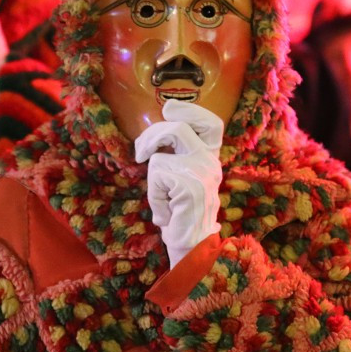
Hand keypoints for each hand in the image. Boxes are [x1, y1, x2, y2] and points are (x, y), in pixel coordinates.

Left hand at [134, 100, 222, 265]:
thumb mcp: (183, 177)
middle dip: (151, 136)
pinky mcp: (190, 186)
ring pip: (160, 156)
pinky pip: (157, 178)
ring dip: (152, 176)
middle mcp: (210, 162)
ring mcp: (202, 173)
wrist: (192, 243)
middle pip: (177, 128)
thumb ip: (178, 155)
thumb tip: (155, 134)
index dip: (190, 109)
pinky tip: (165, 211)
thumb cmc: (181, 211)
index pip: (210, 123)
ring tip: (160, 196)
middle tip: (140, 153)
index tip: (169, 108)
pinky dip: (154, 196)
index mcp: (210, 157)